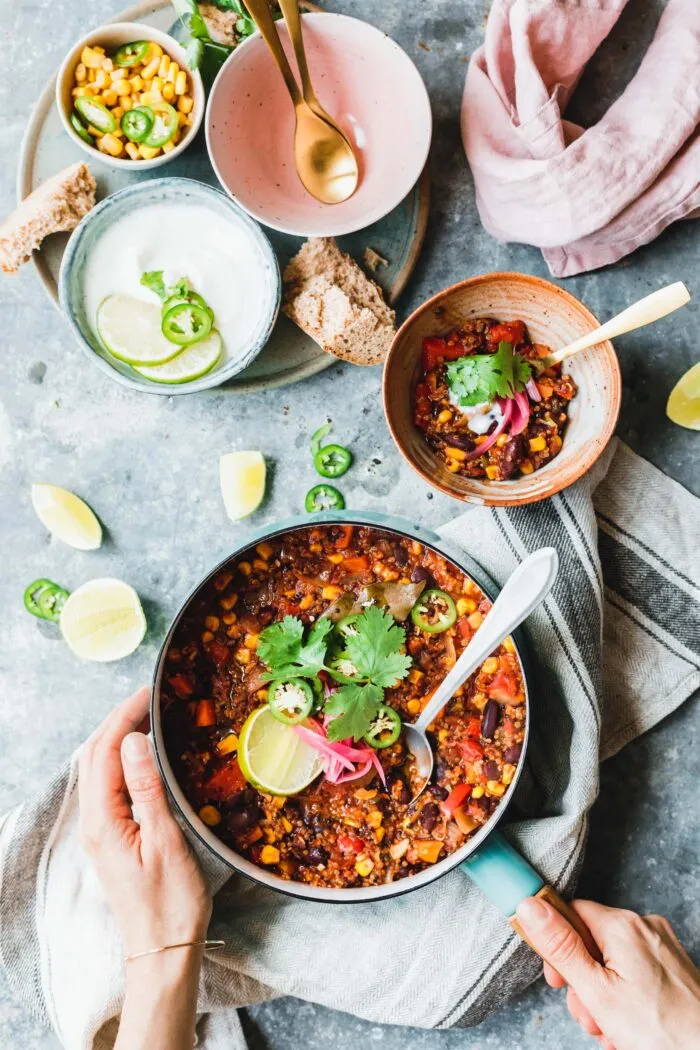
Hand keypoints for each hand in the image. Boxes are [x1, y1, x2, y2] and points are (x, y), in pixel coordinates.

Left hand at [78, 686, 211, 956]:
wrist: (163, 950)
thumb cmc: (170, 902)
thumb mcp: (166, 841)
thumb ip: (147, 788)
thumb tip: (134, 739)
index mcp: (103, 822)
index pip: (103, 753)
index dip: (122, 717)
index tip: (148, 693)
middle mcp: (94, 823)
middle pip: (95, 758)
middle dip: (118, 721)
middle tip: (150, 697)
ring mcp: (101, 832)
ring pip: (100, 771)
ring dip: (118, 738)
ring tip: (147, 715)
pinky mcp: (113, 838)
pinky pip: (110, 787)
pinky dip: (123, 761)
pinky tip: (142, 755)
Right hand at [516, 897, 699, 1049]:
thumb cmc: (659, 1031)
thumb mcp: (596, 991)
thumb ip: (560, 946)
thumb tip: (529, 905)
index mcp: (622, 925)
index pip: (571, 913)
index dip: (557, 947)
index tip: (558, 980)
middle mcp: (645, 927)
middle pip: (592, 942)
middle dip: (584, 983)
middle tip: (590, 1017)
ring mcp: (663, 946)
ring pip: (613, 963)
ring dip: (604, 998)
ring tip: (613, 1031)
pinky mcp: (673, 966)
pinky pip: (636, 972)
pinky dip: (626, 998)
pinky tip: (629, 1028)